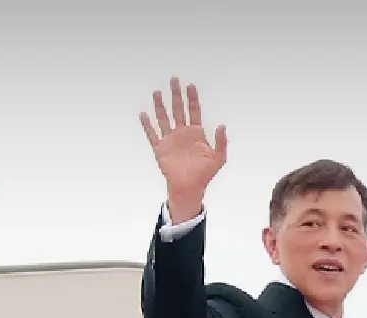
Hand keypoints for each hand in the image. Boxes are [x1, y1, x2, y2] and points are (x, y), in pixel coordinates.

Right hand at [139, 77, 227, 218]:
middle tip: (174, 80)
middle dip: (176, 95)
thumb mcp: (218, 158)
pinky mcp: (160, 149)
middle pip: (178, 109)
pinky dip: (147, 125)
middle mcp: (182, 133)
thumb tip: (222, 125)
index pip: (194, 111)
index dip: (192, 98)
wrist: (190, 188)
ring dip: (160, 105)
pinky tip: (144, 114)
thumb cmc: (204, 174)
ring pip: (164, 118)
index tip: (190, 85)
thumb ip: (221, 141)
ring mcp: (170, 140)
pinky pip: (152, 134)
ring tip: (158, 92)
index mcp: (196, 133)